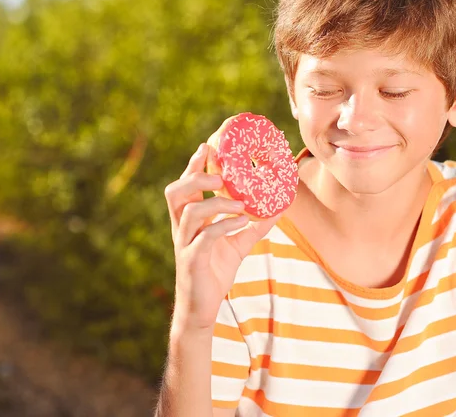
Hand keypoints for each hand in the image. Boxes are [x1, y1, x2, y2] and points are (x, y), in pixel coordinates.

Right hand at [164, 143, 278, 332]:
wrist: (202, 307)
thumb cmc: (215, 270)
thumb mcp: (238, 243)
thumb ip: (254, 225)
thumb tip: (279, 207)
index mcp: (189, 220)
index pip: (185, 186)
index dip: (193, 165)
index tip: (208, 147)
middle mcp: (182, 228)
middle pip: (175, 192)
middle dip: (194, 176)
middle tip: (219, 173)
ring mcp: (185, 244)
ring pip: (189, 212)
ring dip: (215, 202)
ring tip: (240, 202)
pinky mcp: (192, 260)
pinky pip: (205, 237)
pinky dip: (224, 226)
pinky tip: (241, 222)